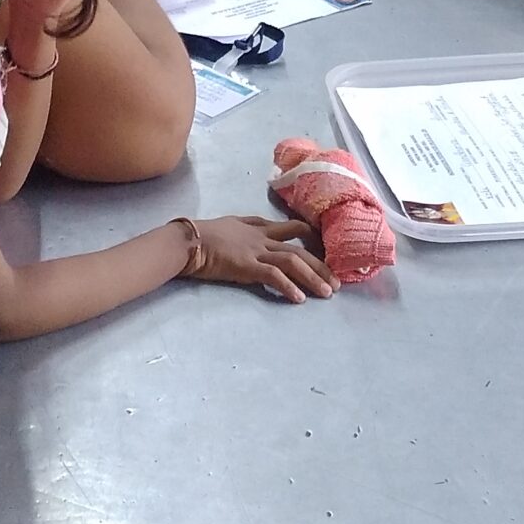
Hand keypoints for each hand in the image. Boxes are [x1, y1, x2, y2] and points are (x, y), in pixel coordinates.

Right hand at [191, 216, 338, 302]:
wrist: (187, 240)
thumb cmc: (202, 234)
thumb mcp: (231, 224)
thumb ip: (247, 227)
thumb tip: (255, 229)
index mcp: (258, 228)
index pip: (292, 228)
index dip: (310, 238)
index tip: (325, 250)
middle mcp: (262, 239)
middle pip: (299, 250)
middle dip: (321, 266)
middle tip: (336, 283)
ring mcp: (256, 252)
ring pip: (292, 262)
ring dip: (312, 278)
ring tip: (327, 293)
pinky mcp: (247, 266)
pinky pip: (273, 276)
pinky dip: (288, 286)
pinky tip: (298, 299)